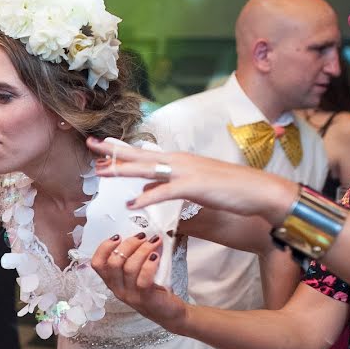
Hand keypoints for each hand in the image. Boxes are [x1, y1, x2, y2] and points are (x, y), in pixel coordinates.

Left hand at [86, 137, 298, 225]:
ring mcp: (186, 172)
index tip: (99, 146)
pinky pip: (165, 192)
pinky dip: (147, 197)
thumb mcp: (190, 187)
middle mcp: (178, 161)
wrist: (259, 190)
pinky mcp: (194, 186)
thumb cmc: (228, 190)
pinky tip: (132, 203)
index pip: (142, 153)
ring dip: (123, 170)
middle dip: (113, 151)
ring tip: (101, 172)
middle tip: (90, 144)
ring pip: (147, 169)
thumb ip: (165, 187)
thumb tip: (144, 189)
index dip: (119, 150)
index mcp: (177, 161)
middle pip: (139, 154)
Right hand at [91, 233, 186, 330]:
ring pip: (129, 268)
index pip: (97, 264)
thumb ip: (132, 260)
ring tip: (154, 241)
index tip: (118, 236)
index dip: (104, 248)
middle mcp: (118, 289)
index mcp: (112, 282)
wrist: (170, 314)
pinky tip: (157, 255)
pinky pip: (143, 279)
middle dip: (128, 245)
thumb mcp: (136, 276)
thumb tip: (140, 236)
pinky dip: (149, 264)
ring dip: (142, 250)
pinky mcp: (145, 298)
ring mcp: (130, 295)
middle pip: (113, 263)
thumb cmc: (152, 290)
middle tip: (142, 236)